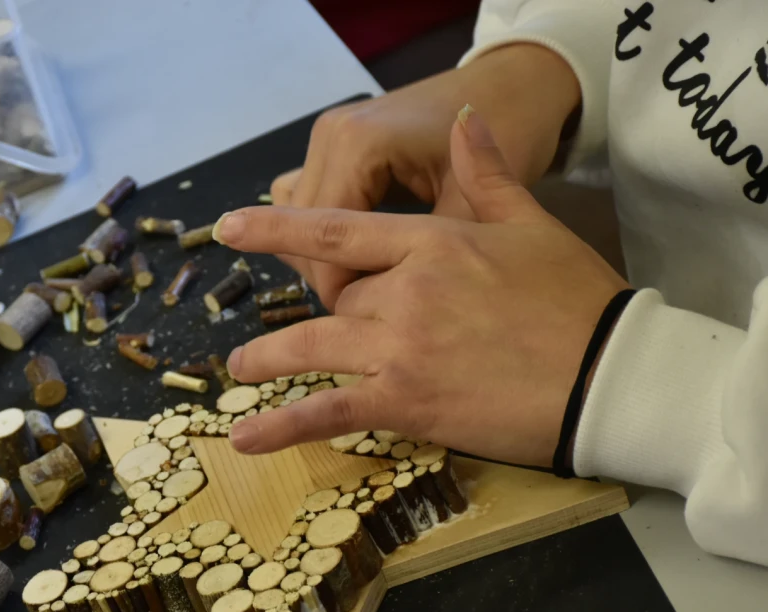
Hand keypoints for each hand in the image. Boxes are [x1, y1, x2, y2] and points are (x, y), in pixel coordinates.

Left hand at [215, 106, 628, 467]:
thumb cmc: (578, 300)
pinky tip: (245, 440)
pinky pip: (330, 411)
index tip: (230, 227)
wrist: (610, 374)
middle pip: (339, 299)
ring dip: (271, 359)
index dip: (277, 228)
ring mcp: (399, 348)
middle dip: (338, 316)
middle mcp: (404, 292)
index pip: (336, 230)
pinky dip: (284, 427)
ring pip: (314, 348)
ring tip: (240, 368)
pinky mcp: (405, 401)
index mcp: (432, 243)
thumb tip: (466, 118)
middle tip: (333, 332)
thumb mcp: (532, 224)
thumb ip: (487, 174)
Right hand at [275, 44, 579, 308]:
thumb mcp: (471, 210)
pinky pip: (310, 199)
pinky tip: (363, 253)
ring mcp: (327, 136)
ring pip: (299, 218)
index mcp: (358, 146)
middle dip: (333, 275)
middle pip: (304, 230)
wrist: (518, 83)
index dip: (344, 290)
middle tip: (377, 310)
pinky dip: (327, 232)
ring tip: (367, 280)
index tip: (378, 323)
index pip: (326, 240)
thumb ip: (417, 262)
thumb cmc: (509, 138)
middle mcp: (330, 136)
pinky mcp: (333, 143)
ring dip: (325, 254)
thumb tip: (373, 320)